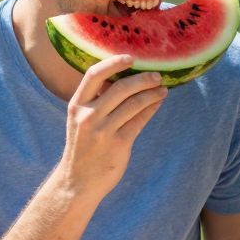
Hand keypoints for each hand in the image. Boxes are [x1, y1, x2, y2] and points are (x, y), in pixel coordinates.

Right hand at [58, 56, 165, 201]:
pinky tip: (158, 102)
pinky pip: (140, 120)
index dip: (113, 63)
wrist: (78, 182)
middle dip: (142, 79)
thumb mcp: (80, 121)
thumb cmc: (83, 147)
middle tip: (157, 75)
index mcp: (76, 105)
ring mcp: (103, 130)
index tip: (131, 57)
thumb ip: (95, 101)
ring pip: (134, 103)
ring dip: (152, 93)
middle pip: (120, 87)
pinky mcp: (118, 144)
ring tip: (163, 89)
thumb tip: (120, 78)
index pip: (93, 75)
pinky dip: (152, 108)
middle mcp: (88, 116)